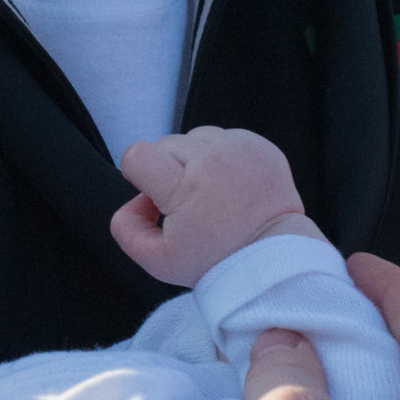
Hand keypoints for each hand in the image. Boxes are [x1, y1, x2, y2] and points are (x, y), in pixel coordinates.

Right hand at [110, 126, 327, 287]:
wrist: (273, 257)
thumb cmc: (217, 261)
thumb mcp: (157, 260)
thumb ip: (126, 226)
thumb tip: (134, 200)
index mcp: (186, 186)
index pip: (137, 155)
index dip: (137, 175)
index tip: (156, 197)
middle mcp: (214, 159)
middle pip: (165, 144)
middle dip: (169, 171)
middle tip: (187, 204)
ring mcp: (240, 148)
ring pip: (195, 137)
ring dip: (195, 160)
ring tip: (210, 193)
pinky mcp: (260, 145)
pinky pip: (225, 138)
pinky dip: (222, 158)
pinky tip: (229, 185)